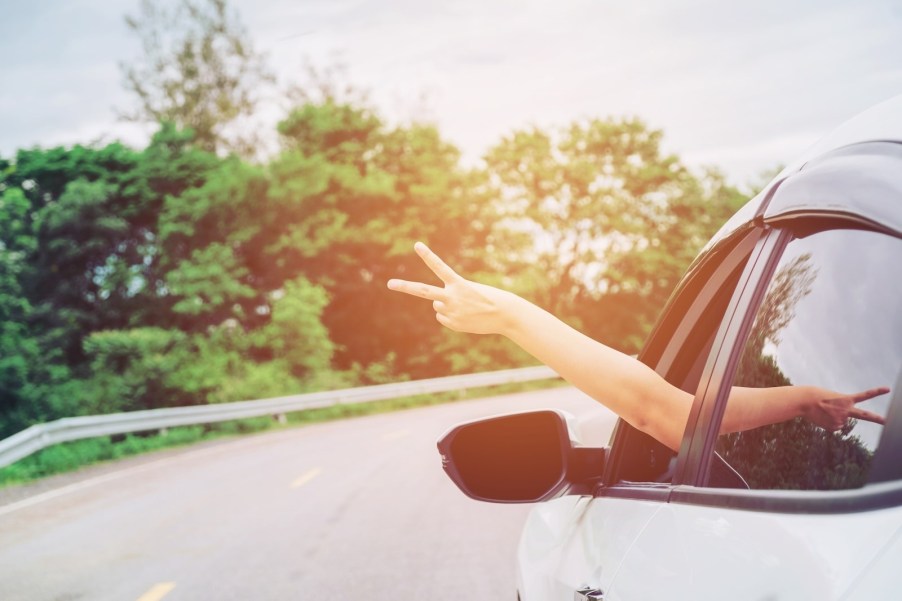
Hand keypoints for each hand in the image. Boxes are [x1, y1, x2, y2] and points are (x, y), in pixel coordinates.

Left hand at [386, 242, 513, 334]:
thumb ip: (450, 295)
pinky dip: (452, 317)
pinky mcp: (452, 323)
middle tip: (390, 284)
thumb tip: (435, 308)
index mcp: (459, 284)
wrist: (503, 314)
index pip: (440, 267)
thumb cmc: (489, 298)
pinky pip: (443, 318)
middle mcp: (451, 297)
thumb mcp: (469, 290)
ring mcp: (451, 311)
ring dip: (448, 306)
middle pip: (423, 291)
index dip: (428, 256)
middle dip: (405, 287)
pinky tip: (466, 317)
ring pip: (437, 306)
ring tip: (466, 308)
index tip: (417, 245)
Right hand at [803, 386, 889, 430]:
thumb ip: (840, 410)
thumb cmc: (816, 396)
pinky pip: (834, 427)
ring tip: (823, 411)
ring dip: (833, 418)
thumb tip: (841, 426)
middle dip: (878, 419)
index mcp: (846, 399)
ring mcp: (841, 419)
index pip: (864, 395)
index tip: (887, 389)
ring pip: (841, 421)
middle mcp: (846, 410)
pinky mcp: (833, 427)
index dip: (877, 392)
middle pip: (865, 415)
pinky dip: (828, 423)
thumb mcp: (831, 399)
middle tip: (887, 421)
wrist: (805, 401)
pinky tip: (821, 417)